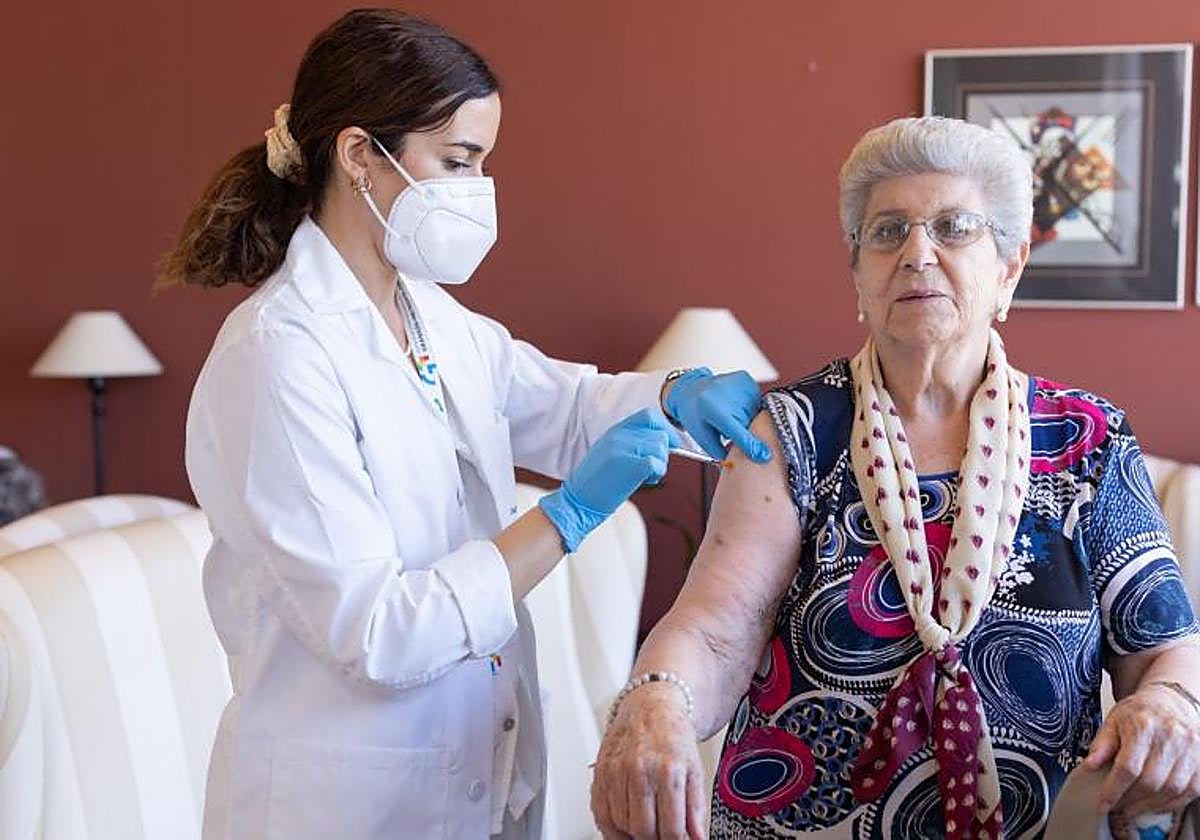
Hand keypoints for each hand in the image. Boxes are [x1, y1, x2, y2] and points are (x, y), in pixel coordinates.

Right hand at [539, 409, 679, 551]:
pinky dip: (657, 475)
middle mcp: (619, 435)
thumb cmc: (596, 483)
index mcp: (615, 430)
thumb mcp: (609, 452)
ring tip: (644, 477)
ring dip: (660, 465)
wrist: (577, 502)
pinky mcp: (630, 466)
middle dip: (662, 454)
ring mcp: (624, 449)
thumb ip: (631, 443)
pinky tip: (644, 481)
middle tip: (650, 469)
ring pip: (661, 449)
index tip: (669, 444)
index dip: (664, 428)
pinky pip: (658, 464)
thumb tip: (662, 443)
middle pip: (660, 435)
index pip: (649, 416)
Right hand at [591, 684, 707, 839]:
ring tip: (646, 826)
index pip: (670, 828)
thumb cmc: (672, 735)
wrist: (650, 707)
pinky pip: (601, 813)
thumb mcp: (694, 769)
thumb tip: (698, 837)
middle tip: (660, 834)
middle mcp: (640, 770)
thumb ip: (696, 807)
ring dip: (633, 833)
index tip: (676, 839)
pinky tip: (624, 826)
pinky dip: (611, 827)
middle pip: (643, 830)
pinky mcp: (600, 773)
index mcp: (668, 771)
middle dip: (654, 838)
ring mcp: (616, 771)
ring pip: (621, 824)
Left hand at [664, 369, 769, 462]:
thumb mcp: (702, 438)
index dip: (751, 445)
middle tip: (728, 428)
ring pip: (755, 414)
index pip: (738, 432)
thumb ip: (721, 452)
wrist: (690, 389)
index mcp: (713, 410)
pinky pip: (757, 402)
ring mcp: (739, 385)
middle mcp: (728, 394)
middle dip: (743, 432)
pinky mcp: (746, 380)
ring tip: (730, 415)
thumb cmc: (695, 415)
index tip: (764, 455)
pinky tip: (735, 406)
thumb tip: (743, 461)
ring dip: (746, 419)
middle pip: (750, 424)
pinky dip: (749, 408)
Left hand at [1084, 683, 1199, 815]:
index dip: (1114, 790)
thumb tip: (1089, 766)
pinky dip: (1171, 803)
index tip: (1103, 803)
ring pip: (1171, 790)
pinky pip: (1190, 791)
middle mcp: (1170, 738)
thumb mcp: (1113, 720)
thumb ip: (1102, 744)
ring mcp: (1190, 750)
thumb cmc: (1140, 712)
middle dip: (1130, 800)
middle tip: (1117, 806)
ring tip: (1133, 807)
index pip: (1128, 767)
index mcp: (1143, 726)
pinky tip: (1155, 803)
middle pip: (1150, 781)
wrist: (1172, 701)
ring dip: (1149, 805)